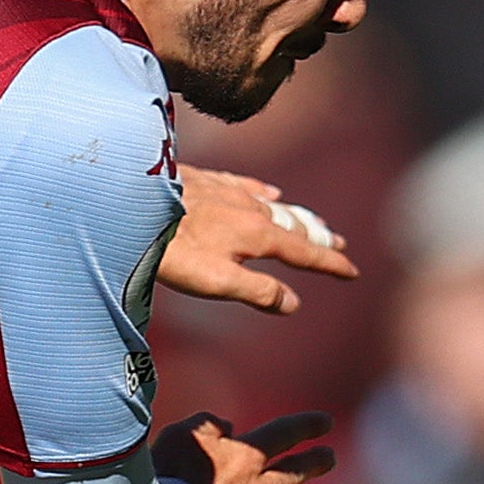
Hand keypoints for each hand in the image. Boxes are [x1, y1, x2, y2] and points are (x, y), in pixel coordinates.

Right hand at [152, 410, 353, 483]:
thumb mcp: (180, 436)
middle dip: (317, 462)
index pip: (284, 434)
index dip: (307, 426)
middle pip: (298, 473)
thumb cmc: (166, 480)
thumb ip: (207, 425)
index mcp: (245, 459)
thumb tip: (230, 426)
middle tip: (330, 457)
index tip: (325, 422)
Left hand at [159, 169, 356, 315]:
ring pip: (273, 204)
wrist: (131, 207)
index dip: (329, 264)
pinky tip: (268, 190)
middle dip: (318, 237)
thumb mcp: (217, 281)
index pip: (304, 252)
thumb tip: (294, 304)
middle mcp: (250, 208)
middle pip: (294, 224)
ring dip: (296, 215)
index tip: (352, 271)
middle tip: (338, 244)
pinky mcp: (206, 179)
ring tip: (311, 222)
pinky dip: (264, 191)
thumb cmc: (172, 252)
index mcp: (257, 234)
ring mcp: (228, 190)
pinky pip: (246, 184)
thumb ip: (258, 291)